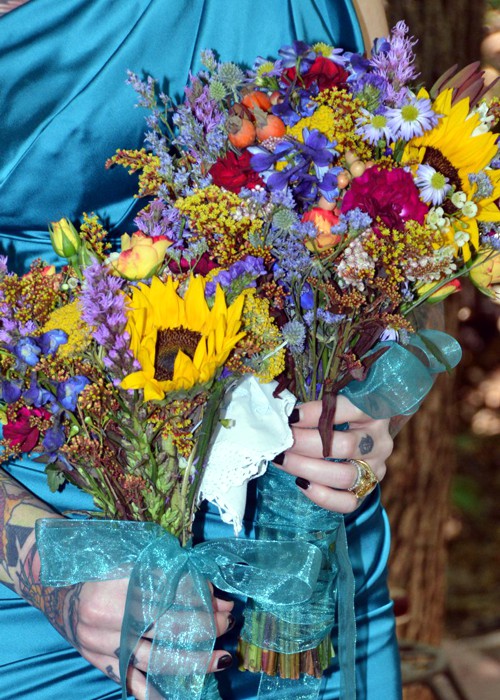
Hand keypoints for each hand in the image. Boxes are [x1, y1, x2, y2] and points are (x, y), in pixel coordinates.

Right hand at [41, 576, 234, 698]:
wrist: (54, 584)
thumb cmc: (97, 562)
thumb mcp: (128, 555)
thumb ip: (164, 568)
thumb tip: (209, 586)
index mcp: (116, 582)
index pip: (169, 591)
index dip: (199, 594)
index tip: (221, 596)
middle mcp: (108, 616)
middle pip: (167, 625)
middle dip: (205, 624)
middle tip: (229, 620)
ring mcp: (102, 643)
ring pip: (154, 656)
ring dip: (193, 658)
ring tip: (223, 658)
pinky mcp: (98, 660)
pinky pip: (128, 679)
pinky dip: (151, 691)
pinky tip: (174, 696)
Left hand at [274, 396, 392, 512]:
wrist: (360, 438)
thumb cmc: (339, 416)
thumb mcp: (334, 404)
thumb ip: (317, 407)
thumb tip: (285, 415)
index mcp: (374, 413)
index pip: (348, 410)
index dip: (317, 413)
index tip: (291, 416)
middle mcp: (380, 442)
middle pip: (346, 446)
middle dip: (307, 443)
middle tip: (282, 440)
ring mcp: (376, 469)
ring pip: (345, 476)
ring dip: (308, 468)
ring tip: (283, 460)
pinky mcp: (368, 491)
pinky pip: (348, 502)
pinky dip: (323, 496)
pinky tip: (301, 483)